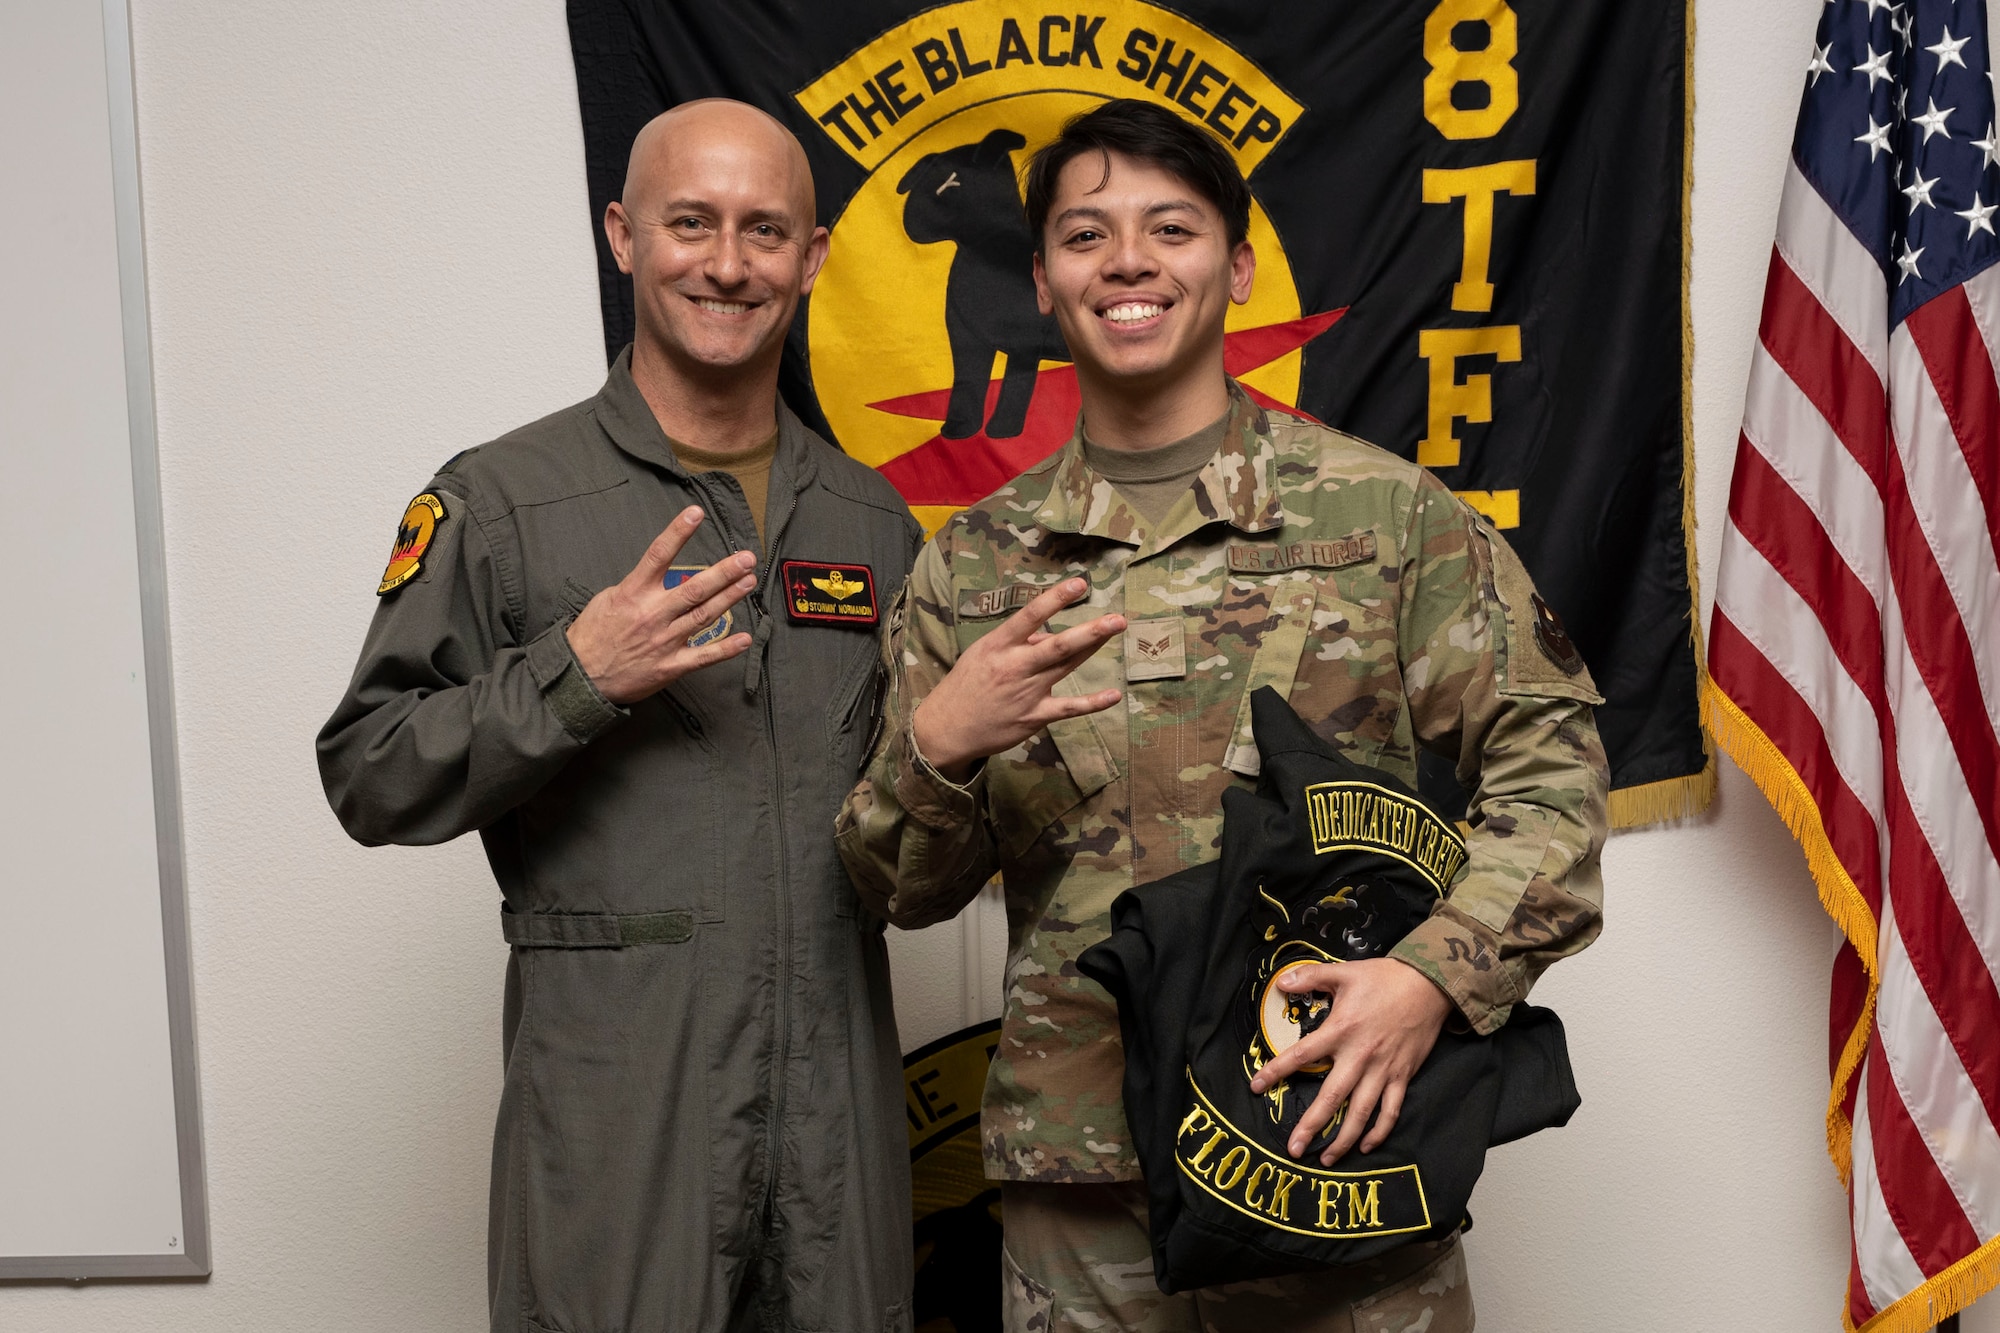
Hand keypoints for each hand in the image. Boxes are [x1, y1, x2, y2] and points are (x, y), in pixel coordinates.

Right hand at [566, 507, 756, 704]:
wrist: (581, 677)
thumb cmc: (591, 635)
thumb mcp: (607, 599)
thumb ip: (635, 586)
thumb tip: (658, 574)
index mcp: (633, 593)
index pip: (659, 555)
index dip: (678, 532)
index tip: (695, 513)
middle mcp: (652, 614)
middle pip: (695, 588)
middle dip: (724, 571)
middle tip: (747, 558)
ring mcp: (664, 641)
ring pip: (704, 616)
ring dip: (730, 598)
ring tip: (749, 581)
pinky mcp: (670, 666)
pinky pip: (703, 656)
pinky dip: (726, 648)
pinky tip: (746, 639)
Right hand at [912, 578, 1124, 780]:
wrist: (947, 728)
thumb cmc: (967, 685)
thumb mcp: (984, 653)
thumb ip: (1017, 643)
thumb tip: (1049, 634)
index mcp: (998, 646)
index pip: (1029, 617)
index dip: (1055, 600)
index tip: (1079, 585)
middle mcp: (1014, 666)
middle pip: (1057, 645)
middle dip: (1089, 630)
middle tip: (1117, 618)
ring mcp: (1026, 693)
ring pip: (1065, 666)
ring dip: (1093, 647)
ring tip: (1116, 629)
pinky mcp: (1034, 717)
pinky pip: (1068, 708)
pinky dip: (1093, 703)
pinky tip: (1114, 695)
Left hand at [1247, 958, 1453, 1164]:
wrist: (1430, 985)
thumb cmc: (1385, 978)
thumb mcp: (1344, 972)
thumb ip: (1310, 976)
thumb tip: (1281, 982)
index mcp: (1340, 1031)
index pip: (1301, 1056)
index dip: (1276, 1072)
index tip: (1256, 1088)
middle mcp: (1359, 1056)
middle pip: (1331, 1097)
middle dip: (1311, 1126)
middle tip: (1293, 1149)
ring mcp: (1383, 1070)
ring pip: (1361, 1113)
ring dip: (1343, 1139)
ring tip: (1326, 1160)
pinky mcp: (1403, 1076)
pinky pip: (1390, 1111)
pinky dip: (1379, 1132)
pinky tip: (1365, 1146)